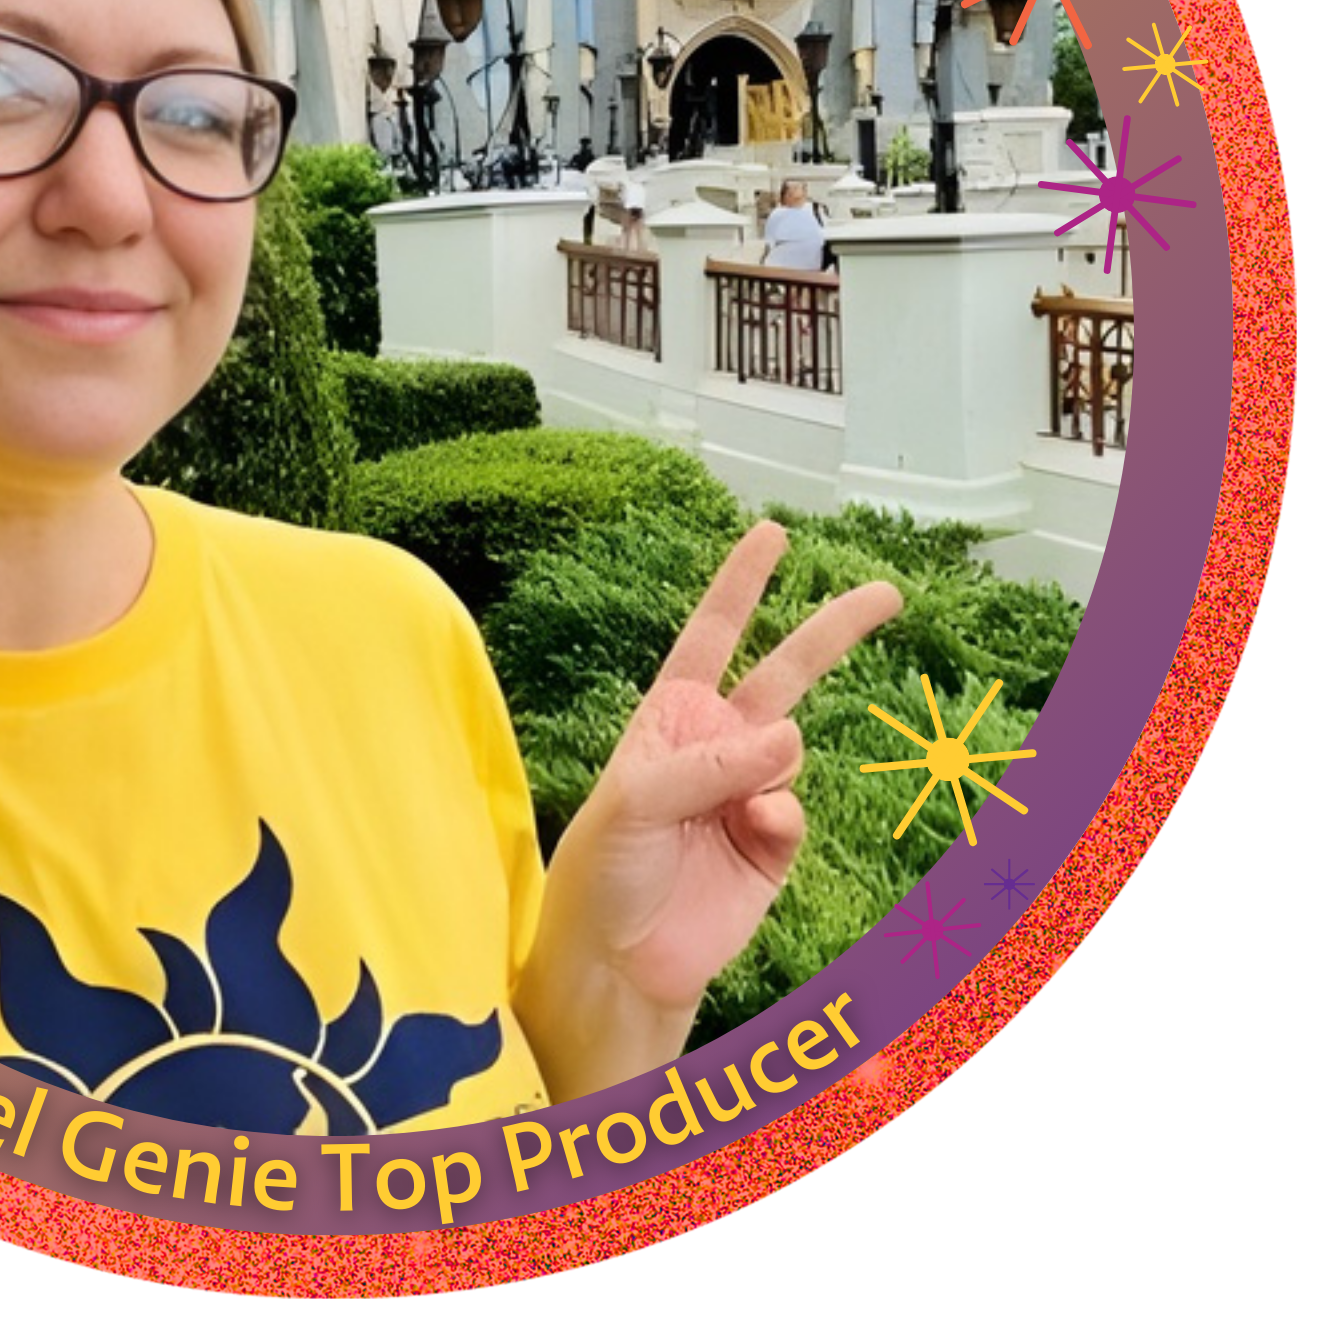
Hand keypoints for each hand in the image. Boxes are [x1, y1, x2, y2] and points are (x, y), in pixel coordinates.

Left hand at [517, 522, 900, 1096]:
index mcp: (671, 716)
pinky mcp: (774, 844)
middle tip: (888, 590)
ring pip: (793, 747)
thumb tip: (789, 737)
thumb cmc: (603, 870)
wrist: (620, 960)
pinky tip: (751, 833)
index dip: (741, 583)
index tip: (772, 531)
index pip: (711, 634)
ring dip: (771, 762)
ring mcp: (749, 792)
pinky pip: (794, 811)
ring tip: (731, 807)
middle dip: (833, 630)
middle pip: (784, 671)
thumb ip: (708, 764)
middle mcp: (715, 744)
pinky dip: (778, 816)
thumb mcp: (633, 801)